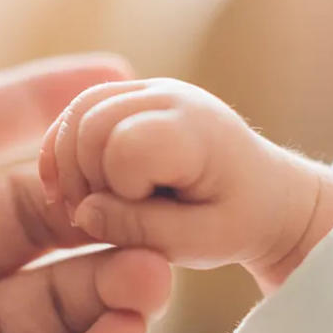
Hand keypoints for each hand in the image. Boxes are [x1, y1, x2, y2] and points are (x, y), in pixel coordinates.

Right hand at [38, 77, 332, 291]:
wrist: (266, 194)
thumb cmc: (240, 221)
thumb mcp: (201, 244)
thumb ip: (141, 231)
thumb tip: (83, 213)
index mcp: (194, 132)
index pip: (123, 148)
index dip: (119, 191)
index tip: (143, 218)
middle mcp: (169, 96)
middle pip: (89, 124)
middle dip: (84, 178)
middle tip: (104, 219)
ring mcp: (147, 89)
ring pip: (77, 112)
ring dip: (70, 164)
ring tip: (91, 204)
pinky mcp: (130, 96)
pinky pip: (77, 110)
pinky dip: (65, 149)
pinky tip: (71, 186)